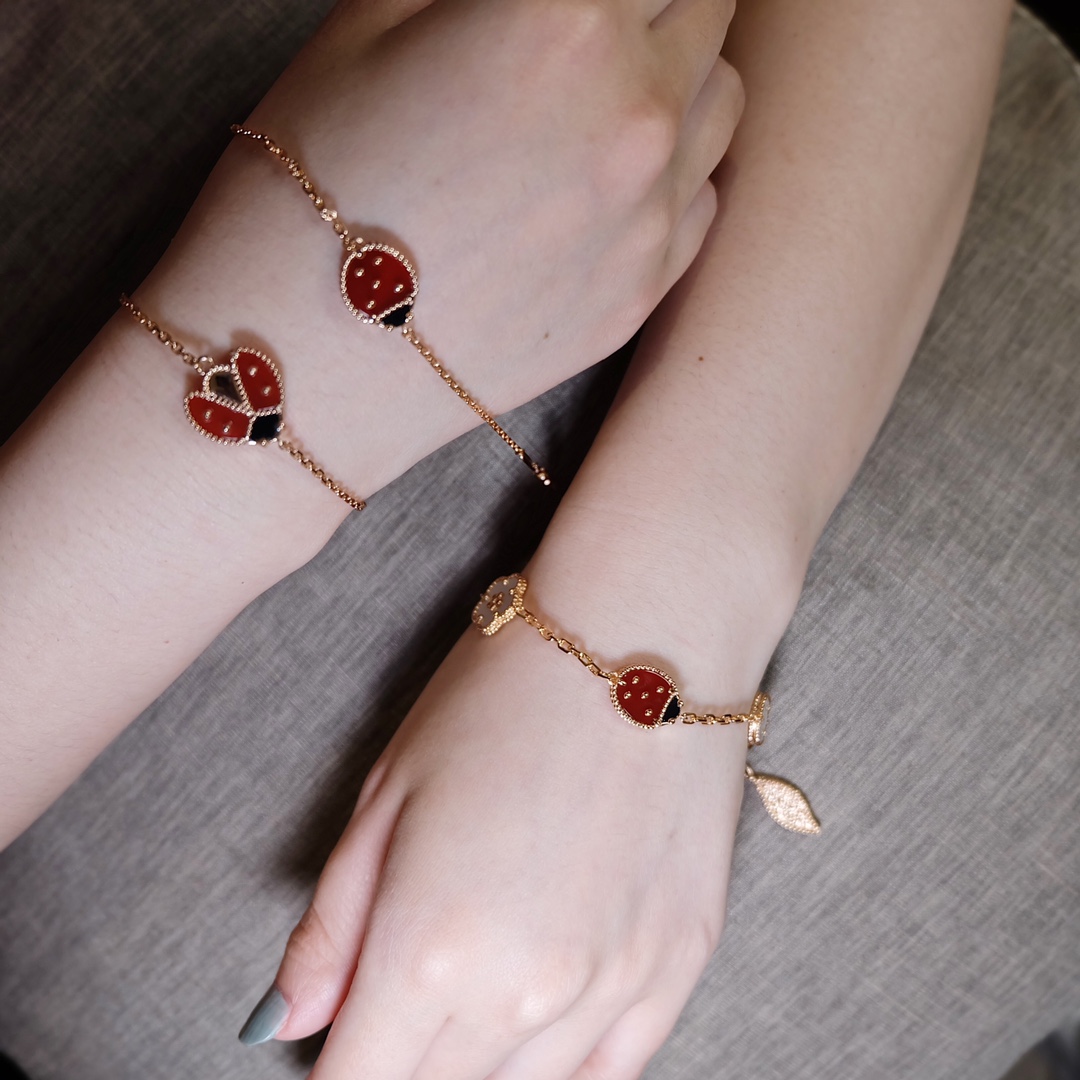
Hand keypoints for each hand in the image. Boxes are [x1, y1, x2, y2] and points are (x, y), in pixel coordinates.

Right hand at [150, 0, 743, 442]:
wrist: (302, 356)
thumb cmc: (309, 178)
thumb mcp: (372, 19)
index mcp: (565, 20)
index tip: (571, 4)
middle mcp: (634, 115)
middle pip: (705, 4)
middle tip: (597, 21)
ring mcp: (647, 217)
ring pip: (720, 101)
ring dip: (683, 73)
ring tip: (612, 90)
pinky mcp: (640, 294)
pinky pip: (702, 199)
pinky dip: (675, 171)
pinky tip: (609, 179)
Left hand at [251, 622, 747, 1078]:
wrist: (644, 635)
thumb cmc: (504, 693)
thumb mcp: (389, 791)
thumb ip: (333, 924)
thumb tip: (287, 1020)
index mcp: (429, 947)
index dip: (336, 1076)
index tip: (340, 1049)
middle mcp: (523, 993)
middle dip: (402, 1061)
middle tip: (399, 1004)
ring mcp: (612, 985)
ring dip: (479, 1060)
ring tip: (474, 989)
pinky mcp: (678, 964)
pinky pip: (612, 1074)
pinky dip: (562, 1065)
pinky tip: (543, 1024)